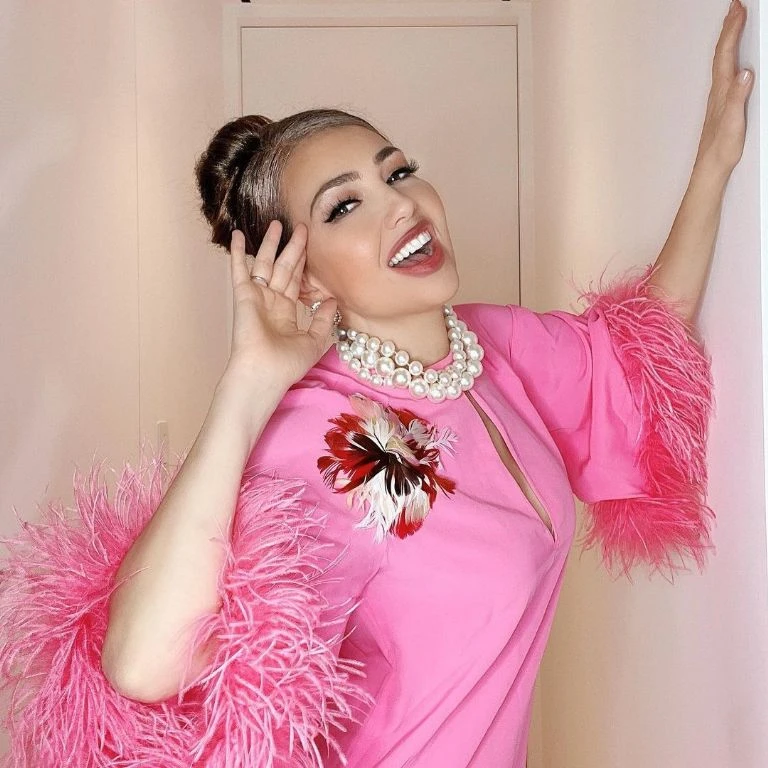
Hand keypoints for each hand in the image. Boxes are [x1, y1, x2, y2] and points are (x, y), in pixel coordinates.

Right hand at [225, 220, 337, 386]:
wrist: (265, 372)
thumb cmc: (288, 364)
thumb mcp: (315, 341)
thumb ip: (324, 320)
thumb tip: (333, 301)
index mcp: (288, 312)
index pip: (298, 281)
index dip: (305, 263)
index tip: (312, 245)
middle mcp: (272, 302)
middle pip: (285, 267)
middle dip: (294, 247)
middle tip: (302, 227)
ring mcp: (258, 297)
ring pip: (266, 263)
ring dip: (270, 243)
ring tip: (277, 222)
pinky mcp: (244, 295)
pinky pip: (240, 270)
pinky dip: (237, 252)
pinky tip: (237, 234)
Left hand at [694, 0, 753, 175]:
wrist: (709, 169)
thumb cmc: (721, 150)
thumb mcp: (734, 122)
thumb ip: (738, 97)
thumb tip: (745, 73)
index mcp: (721, 92)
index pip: (726, 55)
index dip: (732, 30)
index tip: (738, 8)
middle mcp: (717, 92)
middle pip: (722, 54)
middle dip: (729, 28)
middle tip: (735, 7)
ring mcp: (718, 98)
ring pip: (722, 62)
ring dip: (728, 40)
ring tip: (732, 24)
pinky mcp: (721, 105)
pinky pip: (723, 73)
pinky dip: (728, 58)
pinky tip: (731, 59)